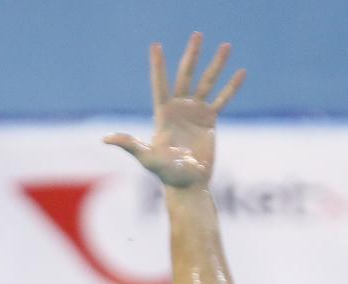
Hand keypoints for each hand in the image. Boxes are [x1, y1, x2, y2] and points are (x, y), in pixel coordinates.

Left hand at [105, 33, 245, 188]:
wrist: (188, 183)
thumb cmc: (166, 172)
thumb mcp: (146, 158)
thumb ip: (129, 145)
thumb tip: (106, 139)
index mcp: (163, 112)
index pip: (161, 83)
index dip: (159, 65)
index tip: (156, 46)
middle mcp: (179, 107)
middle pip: (186, 75)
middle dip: (192, 55)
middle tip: (198, 35)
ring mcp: (195, 112)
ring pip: (207, 82)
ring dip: (216, 64)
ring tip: (226, 45)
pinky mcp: (210, 120)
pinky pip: (223, 100)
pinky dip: (232, 87)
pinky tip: (241, 72)